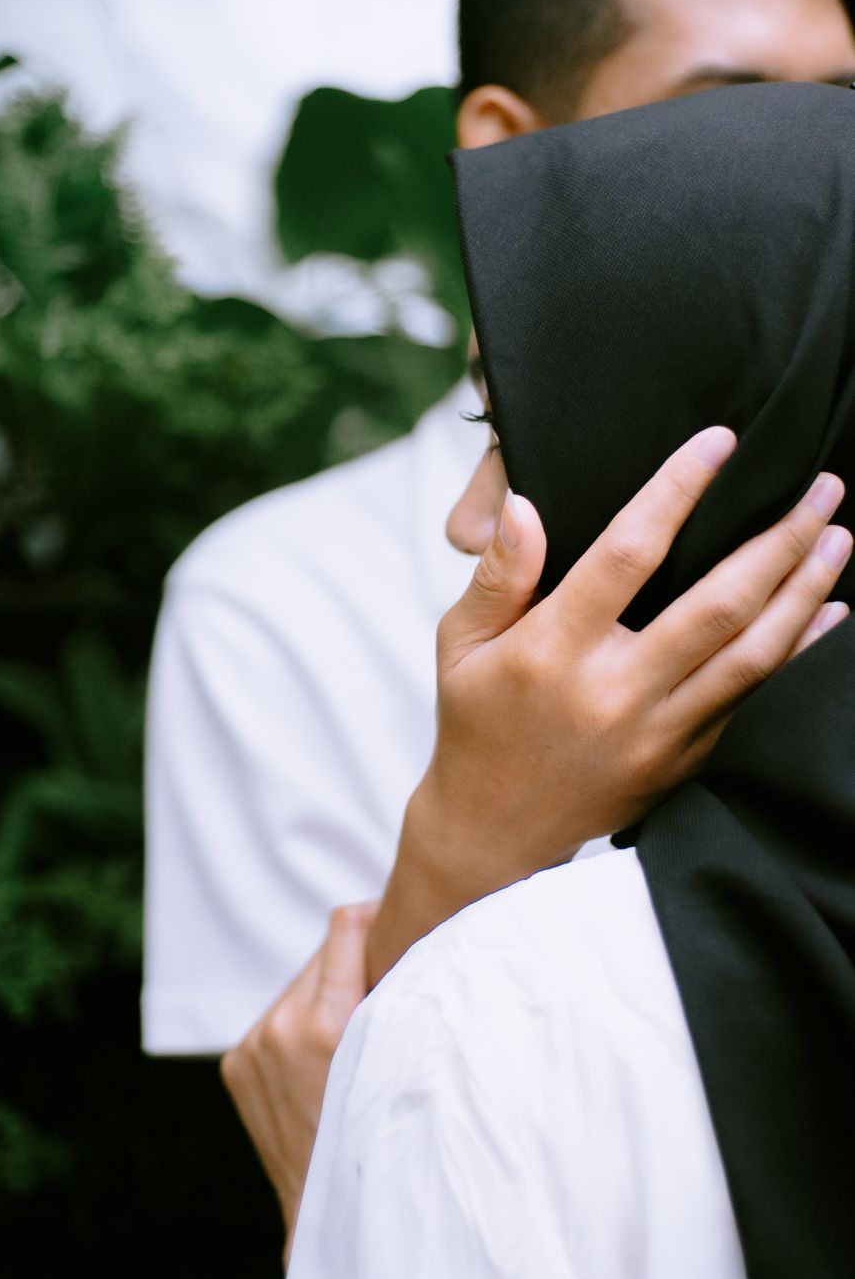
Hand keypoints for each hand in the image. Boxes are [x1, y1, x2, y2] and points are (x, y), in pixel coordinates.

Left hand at [220, 900, 378, 1266]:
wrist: (325, 1216)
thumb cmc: (382, 1140)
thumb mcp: (400, 1064)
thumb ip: (396, 999)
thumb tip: (400, 933)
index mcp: (326, 1026)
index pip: (346, 926)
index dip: (375, 917)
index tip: (397, 921)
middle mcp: (279, 1028)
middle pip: (323, 953)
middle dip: (354, 959)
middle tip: (388, 973)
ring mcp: (252, 1046)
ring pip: (300, 985)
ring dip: (326, 992)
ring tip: (356, 1024)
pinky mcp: (237, 1063)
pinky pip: (277, 1016)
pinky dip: (301, 1021)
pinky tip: (322, 1055)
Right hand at [368, 428, 850, 981]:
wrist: (495, 836)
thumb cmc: (476, 722)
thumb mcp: (462, 645)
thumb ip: (499, 575)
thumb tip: (525, 503)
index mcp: (552, 650)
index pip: (625, 554)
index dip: (677, 490)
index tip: (720, 442)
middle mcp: (613, 692)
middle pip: (718, 604)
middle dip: (779, 539)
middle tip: (823, 487)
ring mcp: (656, 733)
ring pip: (753, 654)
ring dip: (805, 590)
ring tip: (838, 536)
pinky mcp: (683, 761)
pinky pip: (753, 698)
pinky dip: (799, 652)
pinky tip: (830, 610)